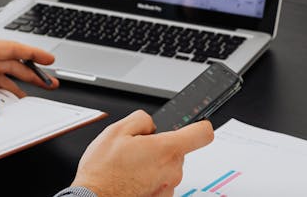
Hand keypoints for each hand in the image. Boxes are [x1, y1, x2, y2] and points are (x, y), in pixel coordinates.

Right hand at [71, 110, 212, 196]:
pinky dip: (150, 178)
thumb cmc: (103, 170)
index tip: (197, 124)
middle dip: (159, 145)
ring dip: (154, 163)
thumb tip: (151, 124)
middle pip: (177, 149)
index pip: (202, 133)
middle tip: (136, 149)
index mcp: (165, 149)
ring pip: (168, 166)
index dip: (200, 125)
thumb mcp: (116, 131)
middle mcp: (173, 170)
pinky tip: (131, 178)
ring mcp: (169, 187)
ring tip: (129, 166)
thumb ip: (141, 119)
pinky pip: (162, 181)